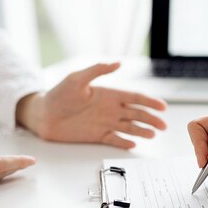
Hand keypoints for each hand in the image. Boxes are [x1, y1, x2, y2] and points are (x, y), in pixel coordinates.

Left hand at [16, 63, 167, 148]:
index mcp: (109, 94)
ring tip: (153, 135)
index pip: (134, 98)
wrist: (43, 115)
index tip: (162, 107)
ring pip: (129, 128)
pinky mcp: (98, 136)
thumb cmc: (58, 94)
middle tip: (163, 126)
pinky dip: (124, 142)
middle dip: (151, 119)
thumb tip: (118, 63)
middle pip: (136, 114)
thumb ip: (97, 70)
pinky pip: (115, 139)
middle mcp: (111, 109)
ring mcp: (105, 123)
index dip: (149, 102)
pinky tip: (133, 144)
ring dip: (142, 131)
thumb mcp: (77, 78)